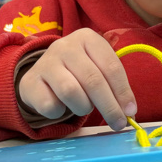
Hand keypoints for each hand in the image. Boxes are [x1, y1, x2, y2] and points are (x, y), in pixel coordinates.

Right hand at [18, 29, 136, 129]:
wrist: (42, 74)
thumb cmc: (78, 72)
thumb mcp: (98, 68)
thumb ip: (114, 86)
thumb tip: (129, 111)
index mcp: (87, 38)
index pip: (111, 66)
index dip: (123, 91)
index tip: (130, 112)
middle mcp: (65, 46)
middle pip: (93, 80)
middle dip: (109, 106)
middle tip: (118, 123)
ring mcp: (45, 62)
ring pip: (71, 92)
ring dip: (83, 107)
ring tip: (84, 107)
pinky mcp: (30, 81)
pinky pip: (51, 105)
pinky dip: (61, 112)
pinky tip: (62, 106)